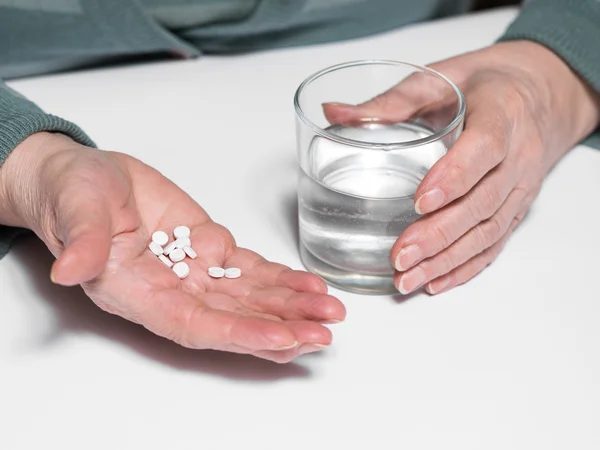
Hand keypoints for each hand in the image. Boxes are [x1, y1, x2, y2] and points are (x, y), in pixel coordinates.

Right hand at [0, 132, 345, 362]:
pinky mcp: (212, 249)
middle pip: (234, 318)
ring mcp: (196, 272)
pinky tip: (311, 285)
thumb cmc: (75, 195)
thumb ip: (82, 241)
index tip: (283, 337)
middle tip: (323, 331)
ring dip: (291, 306)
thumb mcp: (75, 209)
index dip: (239, 334)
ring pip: (250, 297)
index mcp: (137, 292)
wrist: (90, 179)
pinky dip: (282, 278)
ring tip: (330, 310)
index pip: (195, 326)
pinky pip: (251, 270)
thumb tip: (70, 269)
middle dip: (281, 326)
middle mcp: (172, 291)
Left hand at [324, 41, 599, 294]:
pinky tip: (438, 282)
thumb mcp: (439, 79)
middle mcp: (520, 155)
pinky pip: (496, 242)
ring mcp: (522, 186)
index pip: (484, 149)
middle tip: (400, 255)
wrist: (539, 94)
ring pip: (488, 231)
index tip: (420, 202)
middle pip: (482, 202)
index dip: (454, 177)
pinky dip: (467, 267)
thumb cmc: (484, 84)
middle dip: (440, 233)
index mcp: (502, 114)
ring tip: (409, 278)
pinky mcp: (517, 208)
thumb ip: (390, 101)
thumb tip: (334, 112)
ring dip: (448, 259)